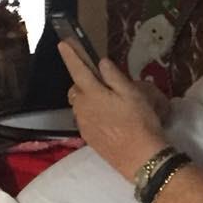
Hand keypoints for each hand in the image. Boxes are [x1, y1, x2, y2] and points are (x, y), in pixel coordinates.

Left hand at [59, 42, 166, 182]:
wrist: (140, 158)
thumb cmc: (140, 122)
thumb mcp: (133, 94)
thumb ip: (114, 77)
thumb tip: (101, 63)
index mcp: (92, 94)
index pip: (78, 70)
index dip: (71, 56)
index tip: (62, 44)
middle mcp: (82, 108)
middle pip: (76, 89)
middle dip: (84, 82)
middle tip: (105, 84)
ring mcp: (83, 125)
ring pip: (80, 105)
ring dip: (88, 99)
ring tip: (109, 104)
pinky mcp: (88, 138)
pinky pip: (85, 119)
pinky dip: (92, 114)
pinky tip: (109, 120)